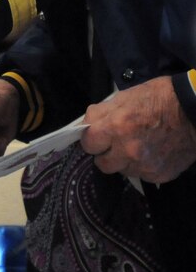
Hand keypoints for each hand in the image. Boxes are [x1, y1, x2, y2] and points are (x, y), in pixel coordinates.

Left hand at [81, 77, 195, 182]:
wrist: (193, 111)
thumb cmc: (159, 98)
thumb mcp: (124, 96)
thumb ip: (102, 113)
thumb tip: (87, 125)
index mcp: (116, 127)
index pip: (88, 144)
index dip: (91, 139)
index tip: (97, 136)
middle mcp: (128, 150)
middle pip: (102, 164)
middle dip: (105, 153)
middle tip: (115, 142)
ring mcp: (144, 165)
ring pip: (121, 170)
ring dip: (124, 160)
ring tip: (137, 144)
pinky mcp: (158, 175)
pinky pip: (141, 174)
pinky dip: (142, 165)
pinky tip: (151, 151)